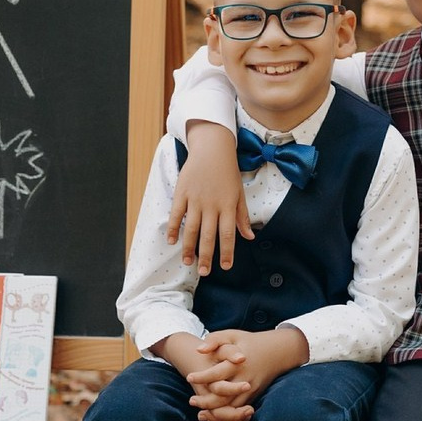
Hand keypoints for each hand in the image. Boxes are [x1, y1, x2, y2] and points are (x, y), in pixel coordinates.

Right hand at [165, 123, 252, 273]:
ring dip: (189, 247)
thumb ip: (242, 216)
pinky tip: (171, 241)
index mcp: (228, 205)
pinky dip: (173, 228)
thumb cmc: (228, 172)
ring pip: (191, 228)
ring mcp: (195, 199)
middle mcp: (212, 204)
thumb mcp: (239, 193)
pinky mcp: (182, 193)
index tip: (225, 267)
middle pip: (208, 235)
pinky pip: (176, 214)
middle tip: (203, 272)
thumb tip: (250, 237)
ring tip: (187, 262)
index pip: (228, 234)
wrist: (212, 148)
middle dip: (206, 256)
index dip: (227, 252)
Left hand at [187, 329, 309, 411]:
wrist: (277, 352)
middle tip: (192, 400)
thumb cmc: (249, 342)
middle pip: (223, 396)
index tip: (189, 377)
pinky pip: (239, 410)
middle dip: (206, 401)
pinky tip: (213, 418)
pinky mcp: (254, 396)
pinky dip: (226, 417)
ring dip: (215, 414)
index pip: (217, 373)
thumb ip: (215, 339)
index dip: (202, 377)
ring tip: (200, 414)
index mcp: (237, 363)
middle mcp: (244, 378)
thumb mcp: (232, 335)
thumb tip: (199, 350)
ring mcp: (250, 389)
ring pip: (231, 408)